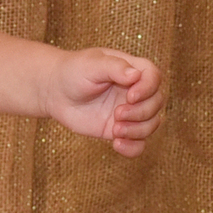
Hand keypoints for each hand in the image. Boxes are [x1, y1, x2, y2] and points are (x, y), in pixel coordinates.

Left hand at [45, 47, 164, 156]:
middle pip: (156, 103)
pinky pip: (138, 144)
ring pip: (151, 124)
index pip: (154, 77)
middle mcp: (136, 91)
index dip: (148, 89)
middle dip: (141, 112)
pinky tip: (117, 144)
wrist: (55, 92)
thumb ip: (114, 67)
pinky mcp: (120, 129)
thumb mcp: (91, 64)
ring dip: (137, 130)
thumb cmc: (73, 72)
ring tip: (115, 130)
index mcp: (133, 70)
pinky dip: (133, 148)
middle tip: (117, 114)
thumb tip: (135, 75)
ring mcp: (129, 112)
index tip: (130, 97)